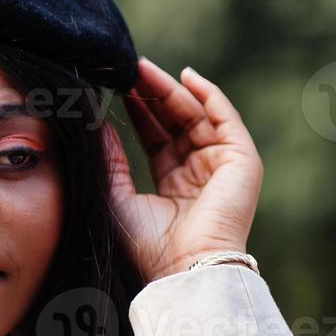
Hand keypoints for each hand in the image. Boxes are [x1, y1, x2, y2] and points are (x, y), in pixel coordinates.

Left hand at [102, 58, 263, 282]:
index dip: (138, 111)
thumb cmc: (145, 244)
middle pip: (175, 122)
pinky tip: (186, 75)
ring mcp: (222, 166)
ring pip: (196, 115)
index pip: (155, 137)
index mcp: (173, 184)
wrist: (181, 267)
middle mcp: (199, 172)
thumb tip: (94, 125)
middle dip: (151, 94)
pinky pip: (225, 119)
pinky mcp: (242, 161)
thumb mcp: (115, 194)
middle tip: (126, 69)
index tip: (115, 87)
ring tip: (142, 68)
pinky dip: (208, 95)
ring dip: (171, 89)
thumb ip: (109, 159)